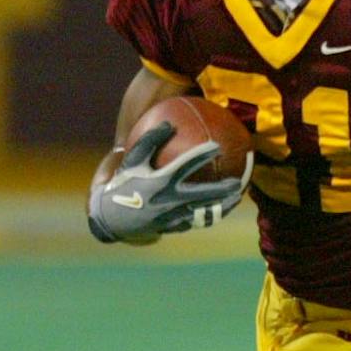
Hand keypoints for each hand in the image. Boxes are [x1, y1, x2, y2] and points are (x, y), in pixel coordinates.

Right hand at [87, 123, 247, 243]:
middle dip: (222, 190)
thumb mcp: (133, 161)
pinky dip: (210, 216)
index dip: (201, 155)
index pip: (184, 166)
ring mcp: (171, 216)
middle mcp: (168, 200)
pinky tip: (221, 209)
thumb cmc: (124, 183)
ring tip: (236, 199)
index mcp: (159, 181)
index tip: (217, 146)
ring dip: (222, 207)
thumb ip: (150, 141)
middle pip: (202, 195)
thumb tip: (168, 123)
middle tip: (238, 182)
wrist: (111, 218)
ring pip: (203, 213)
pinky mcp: (173, 228)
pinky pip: (196, 221)